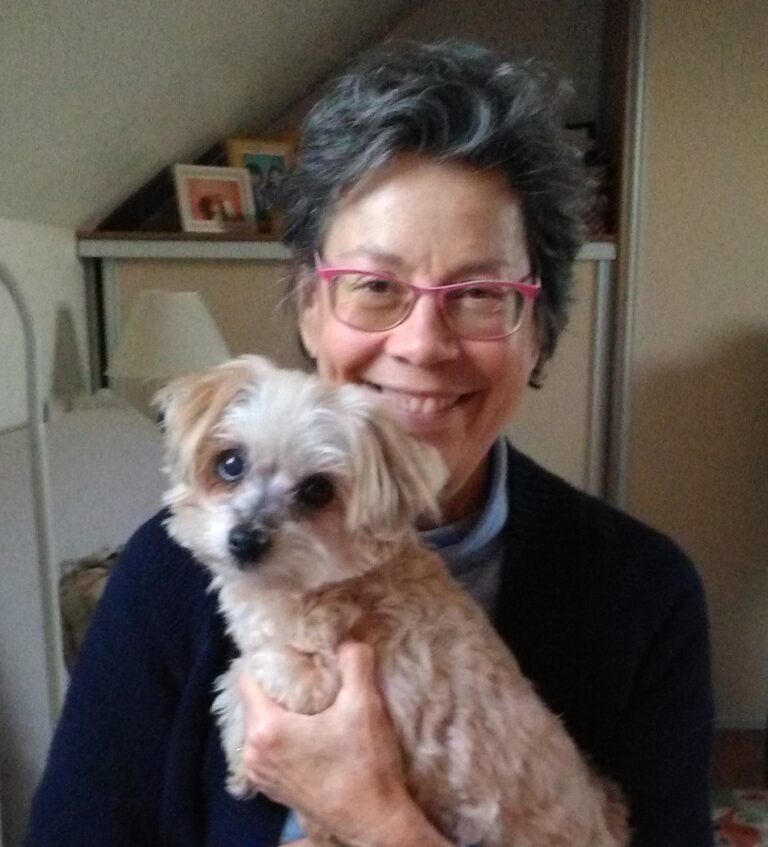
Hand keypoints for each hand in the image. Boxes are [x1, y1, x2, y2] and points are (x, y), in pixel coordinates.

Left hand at [238, 642, 450, 846]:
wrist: (373, 821)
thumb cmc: (365, 766)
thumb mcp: (365, 704)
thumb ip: (355, 662)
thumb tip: (348, 640)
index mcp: (266, 729)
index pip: (245, 678)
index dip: (263, 658)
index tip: (285, 648)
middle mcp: (253, 753)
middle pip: (251, 701)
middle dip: (273, 683)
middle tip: (301, 669)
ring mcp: (260, 774)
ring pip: (258, 725)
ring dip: (276, 709)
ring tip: (306, 698)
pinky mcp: (272, 789)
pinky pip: (265, 747)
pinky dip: (280, 733)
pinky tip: (306, 728)